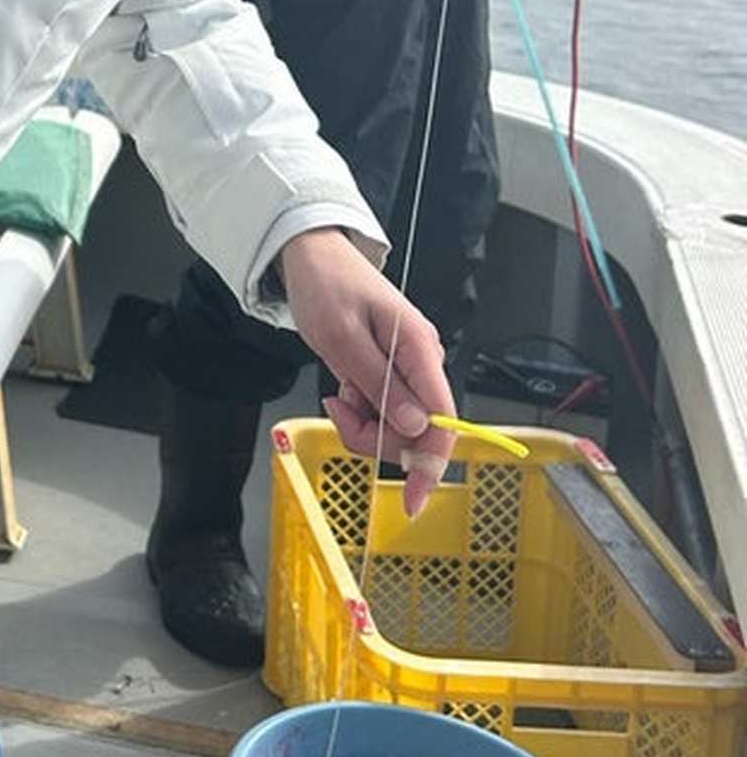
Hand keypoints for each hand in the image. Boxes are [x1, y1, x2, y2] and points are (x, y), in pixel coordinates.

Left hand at [278, 230, 456, 514]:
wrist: (313, 257)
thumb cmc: (326, 288)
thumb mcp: (341, 338)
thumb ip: (379, 383)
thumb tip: (416, 425)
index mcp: (420, 352)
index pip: (442, 420)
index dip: (431, 464)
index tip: (413, 499)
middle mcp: (422, 363)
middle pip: (416, 430)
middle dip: (375, 436)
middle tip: (337, 410)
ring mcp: (408, 369)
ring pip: (397, 423)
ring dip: (363, 423)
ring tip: (336, 393)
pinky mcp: (391, 372)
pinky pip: (382, 408)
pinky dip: (360, 409)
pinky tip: (342, 387)